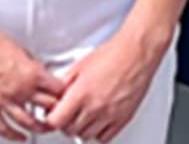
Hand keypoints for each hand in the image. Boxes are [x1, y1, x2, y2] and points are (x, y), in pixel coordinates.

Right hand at [0, 18, 63, 140]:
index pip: (57, 90)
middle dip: (56, 111)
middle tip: (59, 115)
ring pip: (27, 122)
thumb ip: (32, 65)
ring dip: (39, 128)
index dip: (64, 94)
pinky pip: (1, 127)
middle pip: (47, 107)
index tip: (66, 97)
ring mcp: (3, 101)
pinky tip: (19, 137)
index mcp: (31, 73)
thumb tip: (39, 72)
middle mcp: (19, 89)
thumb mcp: (21, 50)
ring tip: (44, 129)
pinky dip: (12, 135)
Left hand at [44, 26, 167, 142]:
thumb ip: (66, 84)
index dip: (52, 119)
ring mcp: (110, 115)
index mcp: (81, 93)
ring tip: (83, 116)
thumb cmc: (113, 54)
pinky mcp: (123, 118)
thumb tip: (57, 95)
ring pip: (87, 136)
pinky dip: (99, 133)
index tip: (53, 116)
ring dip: (82, 129)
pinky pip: (105, 137)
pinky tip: (98, 121)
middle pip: (70, 130)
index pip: (56, 121)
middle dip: (66, 123)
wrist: (136, 53)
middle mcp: (95, 107)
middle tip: (68, 114)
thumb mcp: (80, 65)